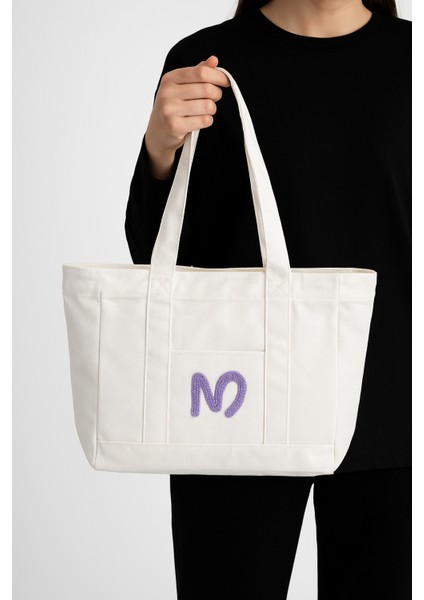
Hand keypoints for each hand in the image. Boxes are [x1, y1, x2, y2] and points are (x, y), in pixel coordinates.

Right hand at [145, 55, 230, 178]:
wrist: (158, 133)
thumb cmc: (172, 108)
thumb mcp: (181, 87)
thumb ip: (197, 73)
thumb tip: (214, 60)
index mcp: (170, 78)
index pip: (201, 72)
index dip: (218, 77)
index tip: (226, 82)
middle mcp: (167, 92)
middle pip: (207, 89)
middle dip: (217, 94)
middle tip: (214, 99)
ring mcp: (169, 110)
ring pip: (208, 106)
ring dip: (211, 109)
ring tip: (204, 111)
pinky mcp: (175, 126)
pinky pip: (204, 120)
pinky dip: (207, 121)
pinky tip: (200, 121)